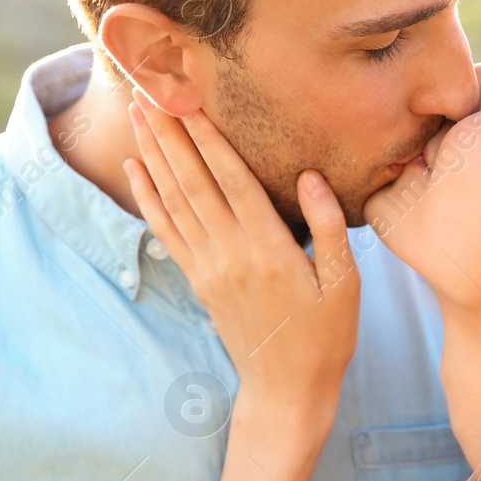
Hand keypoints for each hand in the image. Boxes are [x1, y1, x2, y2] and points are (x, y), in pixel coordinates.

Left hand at [123, 89, 359, 442]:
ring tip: (138, 115)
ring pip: (174, 200)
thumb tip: (311, 177)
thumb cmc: (326, 336)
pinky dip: (148, 196)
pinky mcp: (198, 281)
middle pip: (193, 182)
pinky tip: (135, 168)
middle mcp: (231, 254)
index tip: (190, 101)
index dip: (208, 139)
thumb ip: (330, 228)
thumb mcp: (345, 283)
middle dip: (170, 134)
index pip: (232, 181)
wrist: (287, 390)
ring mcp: (209, 268)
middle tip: (149, 90)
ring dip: (154, 155)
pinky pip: (166, 230)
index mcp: (269, 249)